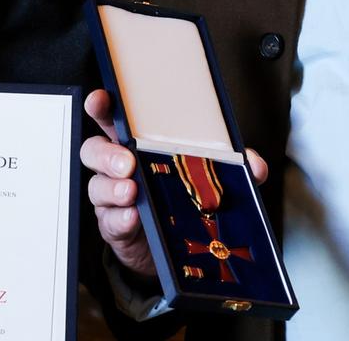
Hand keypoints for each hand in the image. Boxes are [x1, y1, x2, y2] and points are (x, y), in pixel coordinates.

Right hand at [80, 89, 269, 277]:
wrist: (178, 248)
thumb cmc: (185, 199)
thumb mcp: (211, 178)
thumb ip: (233, 168)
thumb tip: (254, 164)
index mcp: (138, 145)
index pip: (113, 119)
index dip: (102, 106)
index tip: (102, 100)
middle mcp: (119, 168)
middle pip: (94, 150)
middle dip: (106, 153)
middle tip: (127, 162)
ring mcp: (114, 198)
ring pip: (97, 186)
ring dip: (113, 187)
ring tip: (132, 191)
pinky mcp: (116, 227)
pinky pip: (109, 220)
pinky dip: (120, 218)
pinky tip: (133, 217)